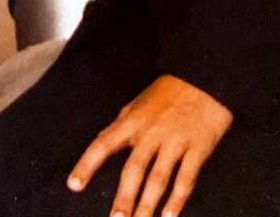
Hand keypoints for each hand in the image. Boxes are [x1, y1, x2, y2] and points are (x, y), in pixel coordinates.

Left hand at [67, 75, 231, 216]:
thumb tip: (105, 141)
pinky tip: (170, 215)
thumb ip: (124, 123)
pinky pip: (186, 177)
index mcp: (134, 120)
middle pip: (134, 168)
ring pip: (158, 178)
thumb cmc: (170, 90)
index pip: (104, 143)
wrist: (205, 76)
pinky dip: (178, 198)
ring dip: (148, 205)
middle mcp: (152, 132)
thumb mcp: (141, 101)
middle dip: (124, 197)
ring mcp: (175, 141)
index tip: (74, 184)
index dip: (88, 164)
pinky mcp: (198, 147)